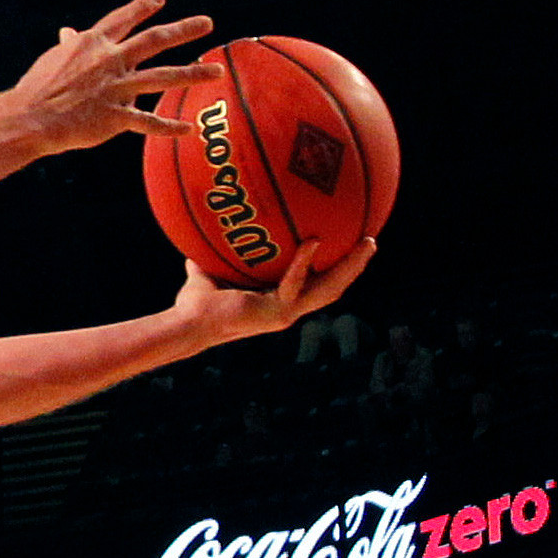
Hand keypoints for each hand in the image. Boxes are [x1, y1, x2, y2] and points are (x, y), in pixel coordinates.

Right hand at [4, 0, 219, 154]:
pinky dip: (170, 126)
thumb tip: (68, 31)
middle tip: (207, 23)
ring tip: (217, 71)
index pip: (122, 19)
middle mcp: (109, 61)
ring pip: (162, 78)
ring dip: (193, 74)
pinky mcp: (116, 116)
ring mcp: (115, 88)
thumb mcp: (53, 59)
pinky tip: (189, 128)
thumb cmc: (36, 88)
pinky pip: (149, 122)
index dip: (141, 7)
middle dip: (183, 30)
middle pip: (154, 41)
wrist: (29, 118)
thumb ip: (69, 45)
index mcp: (92, 44)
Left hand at [172, 237, 376, 346]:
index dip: (334, 270)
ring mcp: (285, 314)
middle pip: (333, 288)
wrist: (187, 325)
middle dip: (353, 267)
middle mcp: (287, 310)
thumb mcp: (208, 271)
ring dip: (348, 267)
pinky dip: (303, 262)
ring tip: (366, 244)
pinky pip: (294, 283)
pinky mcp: (276, 314)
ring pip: (328, 290)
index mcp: (278, 302)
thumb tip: (202, 232)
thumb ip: (211, 256)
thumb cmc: (195, 303)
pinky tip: (312, 241)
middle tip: (370, 242)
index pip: (315, 285)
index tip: (347, 247)